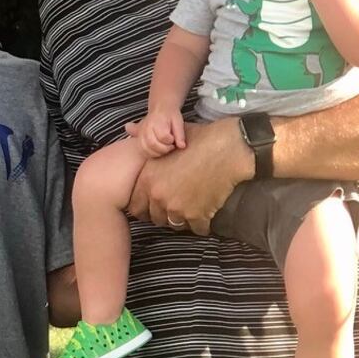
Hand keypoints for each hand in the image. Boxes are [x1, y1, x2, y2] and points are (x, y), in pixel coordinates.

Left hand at [128, 117, 250, 235]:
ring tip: (189, 211)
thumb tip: (129, 128)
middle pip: (155, 218)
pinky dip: (201, 225)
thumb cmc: (201, 139)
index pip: (135, 206)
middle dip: (163, 214)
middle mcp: (159, 197)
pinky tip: (206, 216)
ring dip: (181, 220)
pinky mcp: (198, 216)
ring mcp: (178, 209)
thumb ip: (148, 137)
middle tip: (174, 207)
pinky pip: (196, 229)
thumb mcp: (170, 137)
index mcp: (148, 179)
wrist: (229, 149)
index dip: (144, 206)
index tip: (152, 205)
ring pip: (174, 225)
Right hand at [132, 108, 185, 155]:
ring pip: (145, 148)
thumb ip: (180, 134)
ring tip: (165, 149)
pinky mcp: (139, 138)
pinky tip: (157, 152)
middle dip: (164, 149)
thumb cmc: (171, 116)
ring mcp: (141, 133)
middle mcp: (147, 127)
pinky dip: (149, 154)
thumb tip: (182, 146)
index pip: (163, 136)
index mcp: (158, 122)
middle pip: (152, 143)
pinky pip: (142, 150)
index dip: (170, 140)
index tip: (174, 139)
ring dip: (157, 153)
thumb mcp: (179, 122)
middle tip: (171, 146)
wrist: (161, 109)